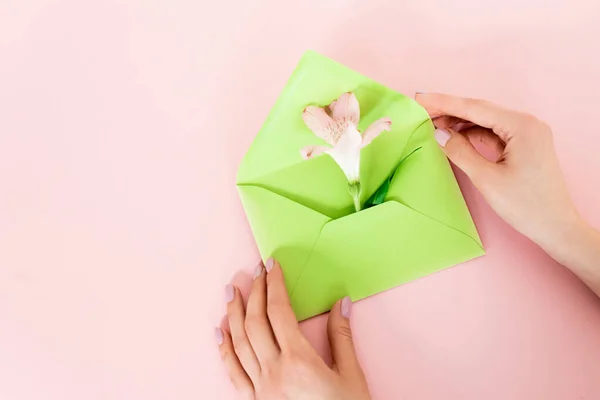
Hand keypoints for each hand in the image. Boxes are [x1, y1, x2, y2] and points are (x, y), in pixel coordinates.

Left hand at [216, 258, 370, 399]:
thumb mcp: (351, 377)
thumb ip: (341, 338)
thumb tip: (341, 304)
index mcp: (299, 361)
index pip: (279, 311)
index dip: (274, 284)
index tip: (272, 265)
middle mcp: (274, 372)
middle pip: (256, 322)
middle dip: (254, 292)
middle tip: (254, 271)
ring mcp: (260, 389)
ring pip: (238, 342)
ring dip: (233, 313)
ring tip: (231, 291)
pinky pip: (232, 372)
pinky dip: (223, 349)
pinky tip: (219, 331)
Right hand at [416, 93, 599, 294]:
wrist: (556, 227)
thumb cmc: (526, 206)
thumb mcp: (486, 179)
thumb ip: (460, 152)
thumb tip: (439, 134)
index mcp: (522, 126)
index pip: (475, 108)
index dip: (444, 102)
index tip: (420, 98)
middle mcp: (527, 123)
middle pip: (480, 110)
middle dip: (449, 109)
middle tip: (421, 109)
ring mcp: (527, 133)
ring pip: (485, 120)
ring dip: (459, 121)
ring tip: (433, 123)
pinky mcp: (524, 145)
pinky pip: (493, 132)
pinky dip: (472, 133)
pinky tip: (454, 135)